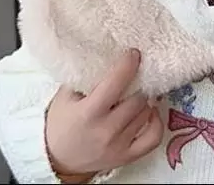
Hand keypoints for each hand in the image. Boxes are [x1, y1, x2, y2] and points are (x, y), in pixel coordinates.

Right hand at [45, 49, 163, 181]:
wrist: (57, 159)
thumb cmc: (61, 122)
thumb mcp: (66, 95)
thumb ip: (85, 77)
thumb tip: (107, 55)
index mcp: (89, 113)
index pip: (115, 84)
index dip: (127, 65)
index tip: (133, 53)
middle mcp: (107, 130)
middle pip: (136, 98)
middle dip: (137, 84)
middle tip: (134, 75)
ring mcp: (119, 146)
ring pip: (145, 113)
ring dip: (144, 100)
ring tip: (136, 92)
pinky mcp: (127, 157)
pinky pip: (153, 138)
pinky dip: (156, 122)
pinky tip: (150, 111)